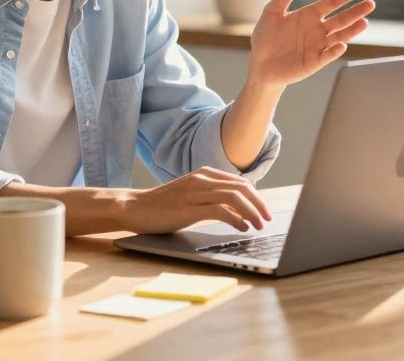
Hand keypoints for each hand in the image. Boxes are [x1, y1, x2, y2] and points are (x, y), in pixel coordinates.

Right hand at [120, 167, 272, 233]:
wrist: (135, 208)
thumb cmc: (163, 205)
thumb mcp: (191, 196)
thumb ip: (211, 197)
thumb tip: (237, 210)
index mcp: (205, 174)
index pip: (239, 181)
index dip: (256, 196)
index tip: (264, 210)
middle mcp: (203, 179)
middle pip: (242, 187)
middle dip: (259, 204)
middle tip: (267, 219)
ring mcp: (196, 192)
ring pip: (234, 197)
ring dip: (251, 212)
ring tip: (258, 225)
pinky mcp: (190, 208)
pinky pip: (221, 210)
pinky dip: (236, 219)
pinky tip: (242, 228)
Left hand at [248, 0, 374, 87]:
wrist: (260, 63)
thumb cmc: (266, 37)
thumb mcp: (272, 11)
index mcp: (309, 15)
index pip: (331, 3)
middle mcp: (317, 30)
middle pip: (340, 19)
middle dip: (355, 12)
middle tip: (370, 4)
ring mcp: (318, 46)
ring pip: (339, 36)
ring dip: (351, 30)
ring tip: (364, 22)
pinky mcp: (314, 62)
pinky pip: (327, 55)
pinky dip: (334, 51)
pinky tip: (342, 44)